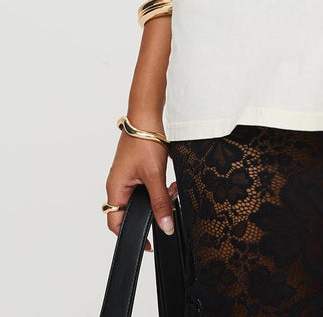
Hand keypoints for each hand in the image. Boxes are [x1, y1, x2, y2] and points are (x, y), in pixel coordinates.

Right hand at [105, 132, 177, 251]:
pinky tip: (170, 181)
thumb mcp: (155, 175)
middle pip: (133, 210)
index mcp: (115, 189)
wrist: (146, 115)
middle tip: (168, 206)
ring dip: (159, 197)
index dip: (132, 235)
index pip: (116, 223)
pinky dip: (158, 186)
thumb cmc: (143, 141)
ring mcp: (127, 177)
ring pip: (143, 198)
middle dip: (153, 210)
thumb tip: (165, 226)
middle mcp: (118, 184)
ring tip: (172, 189)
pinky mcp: (136, 169)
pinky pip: (147, 186)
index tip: (148, 243)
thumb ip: (160, 203)